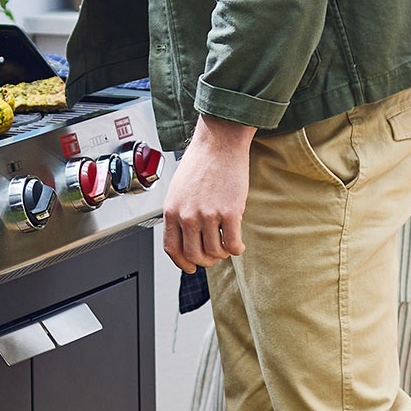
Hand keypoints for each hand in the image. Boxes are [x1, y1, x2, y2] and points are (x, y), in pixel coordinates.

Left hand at [163, 115, 254, 273]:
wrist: (219, 143)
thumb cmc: (200, 163)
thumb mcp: (178, 190)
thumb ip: (179, 214)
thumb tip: (185, 237)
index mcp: (172, 211)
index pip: (172, 248)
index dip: (182, 262)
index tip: (190, 266)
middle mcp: (187, 215)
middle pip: (194, 255)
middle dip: (206, 260)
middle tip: (214, 255)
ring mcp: (208, 215)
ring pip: (215, 252)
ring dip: (223, 254)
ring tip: (227, 245)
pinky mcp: (230, 212)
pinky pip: (233, 244)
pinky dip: (237, 249)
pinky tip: (239, 244)